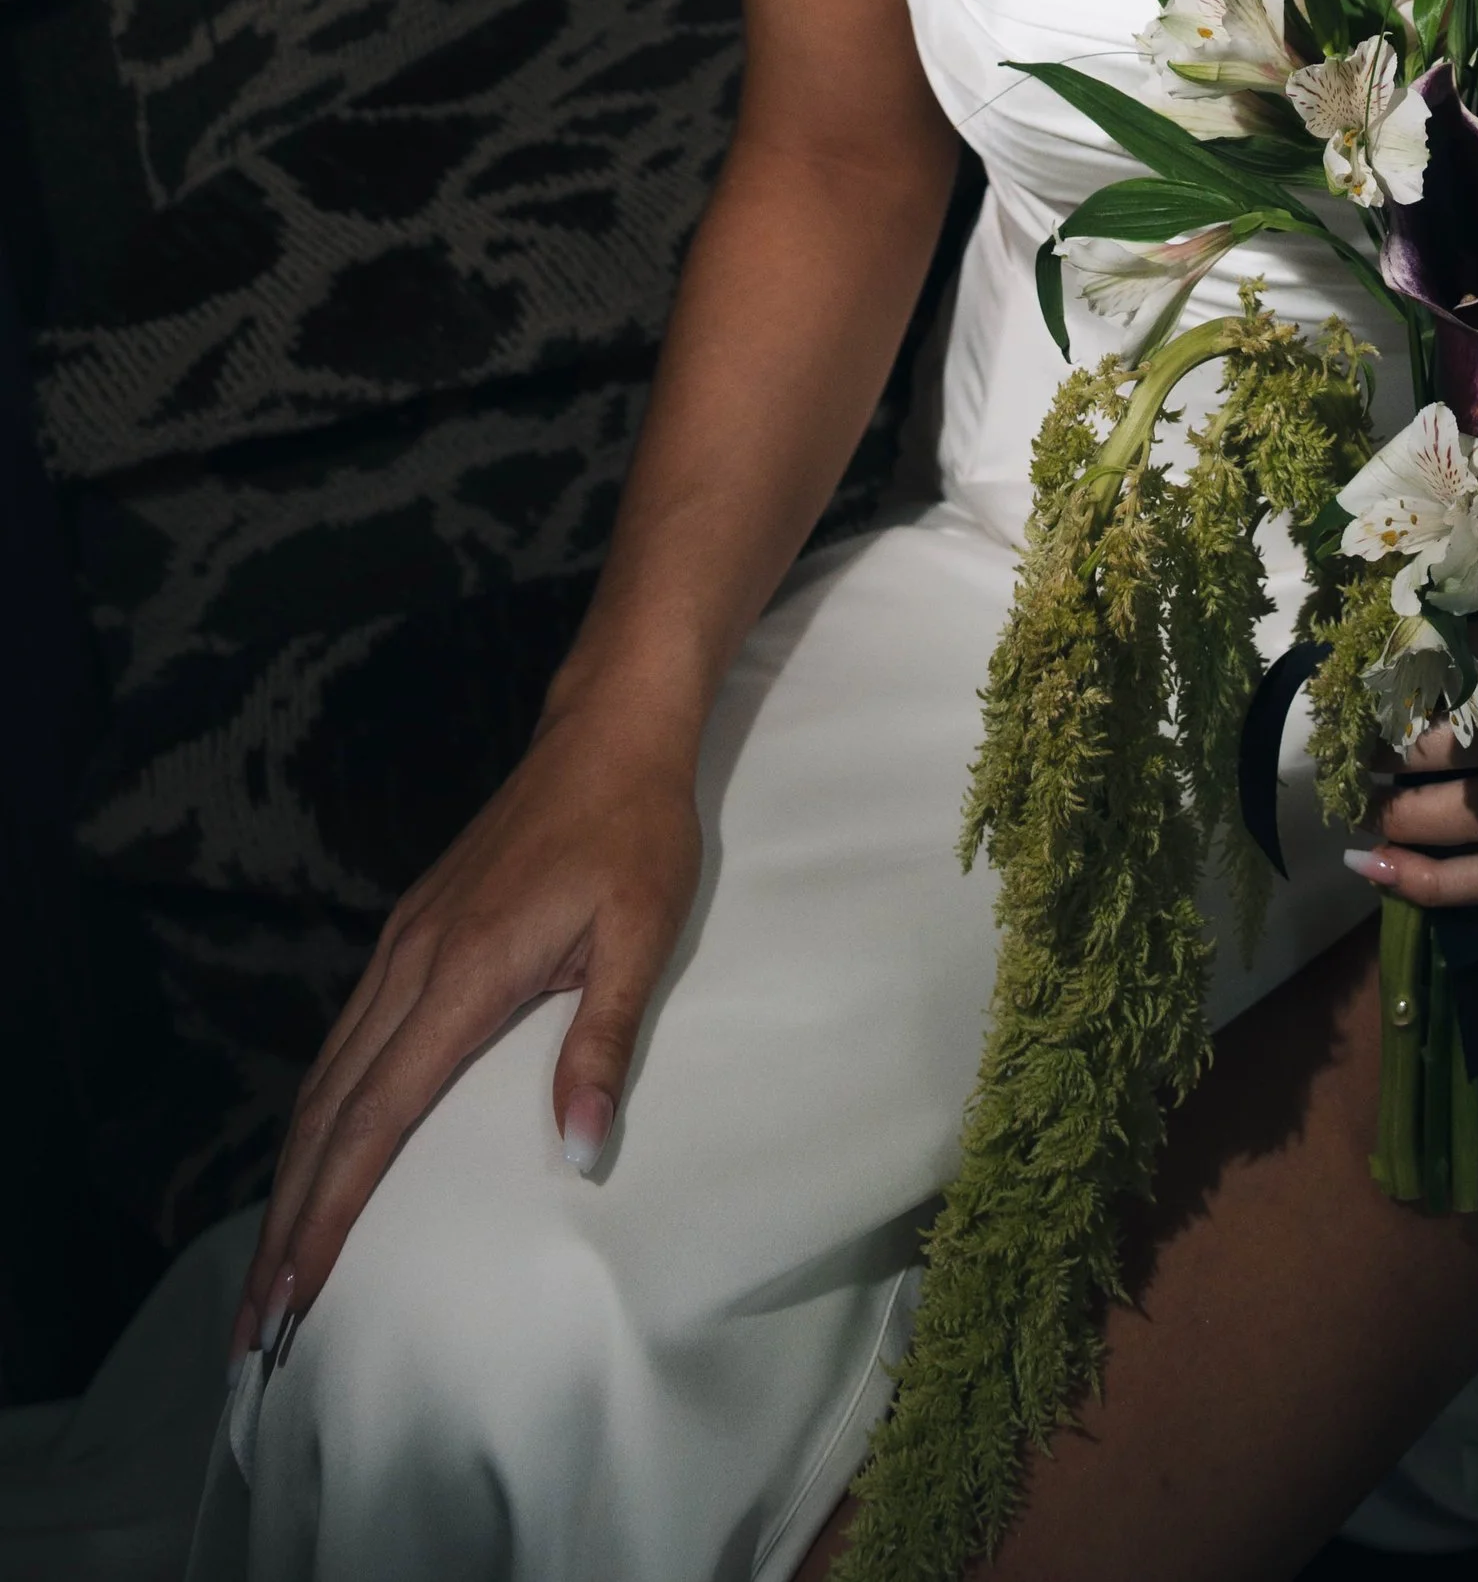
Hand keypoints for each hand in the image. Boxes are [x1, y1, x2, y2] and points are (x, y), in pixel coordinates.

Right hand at [230, 695, 702, 1366]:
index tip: (292, 1294)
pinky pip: (345, 1042)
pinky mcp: (410, 933)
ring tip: (272, 1263)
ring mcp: (402, 946)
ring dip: (293, 1176)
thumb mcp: (643, 933)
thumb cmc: (636, 833)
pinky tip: (320, 1153)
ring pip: (324, 1079)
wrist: (605, 731)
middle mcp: (412, 964)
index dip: (331, 1213)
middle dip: (287, 1223)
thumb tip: (579, 1151)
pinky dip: (319, 1116)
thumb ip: (604, 1042)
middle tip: (253, 1326)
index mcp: (464, 974)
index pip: (377, 1118)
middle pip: (328, 1114)